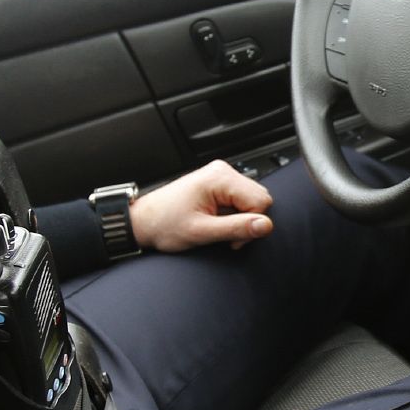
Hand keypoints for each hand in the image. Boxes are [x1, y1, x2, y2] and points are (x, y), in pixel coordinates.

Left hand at [127, 160, 275, 252]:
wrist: (144, 221)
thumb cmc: (164, 224)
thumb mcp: (202, 231)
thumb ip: (236, 228)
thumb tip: (265, 225)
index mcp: (220, 178)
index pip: (261, 201)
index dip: (250, 224)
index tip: (231, 238)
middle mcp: (222, 171)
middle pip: (259, 198)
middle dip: (246, 221)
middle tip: (222, 234)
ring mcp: (220, 176)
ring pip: (252, 201)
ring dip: (239, 219)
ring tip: (215, 225)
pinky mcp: (218, 184)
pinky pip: (240, 200)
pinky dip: (232, 215)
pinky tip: (215, 220)